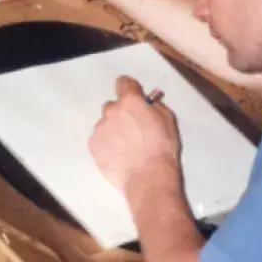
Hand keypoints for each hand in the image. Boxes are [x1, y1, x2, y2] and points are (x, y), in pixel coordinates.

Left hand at [91, 76, 182, 197]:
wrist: (148, 178)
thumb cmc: (162, 148)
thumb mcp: (168, 121)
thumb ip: (156, 106)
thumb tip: (148, 103)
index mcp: (130, 101)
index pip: (124, 82)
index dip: (131, 90)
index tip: (135, 98)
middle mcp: (111, 112)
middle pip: (113, 105)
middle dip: (122, 113)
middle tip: (134, 128)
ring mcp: (100, 130)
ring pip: (105, 124)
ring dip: (114, 129)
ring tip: (127, 147)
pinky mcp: (93, 147)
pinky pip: (99, 140)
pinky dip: (107, 144)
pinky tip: (120, 156)